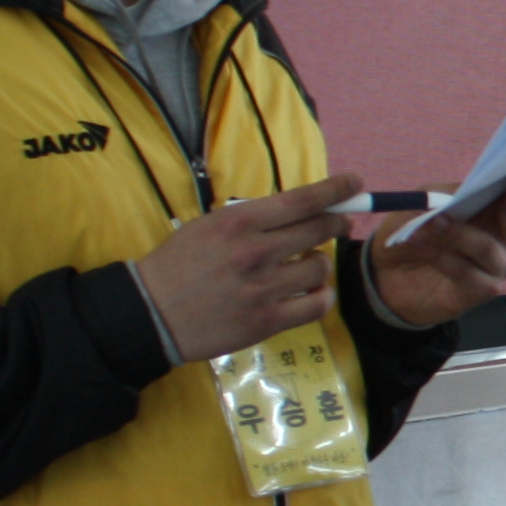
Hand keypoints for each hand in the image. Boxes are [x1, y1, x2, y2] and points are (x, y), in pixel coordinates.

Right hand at [139, 175, 363, 360]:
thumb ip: (252, 220)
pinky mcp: (268, 321)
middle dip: (337, 223)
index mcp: (240, 222)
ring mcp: (264, 288)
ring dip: (319, 264)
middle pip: (319, 230)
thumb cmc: (177, 265)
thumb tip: (297, 212)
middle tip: (339, 224)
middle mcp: (256, 252)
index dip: (335, 190)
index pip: (302, 200)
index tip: (355, 184)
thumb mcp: (208, 227)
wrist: (150, 313)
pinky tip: (312, 293)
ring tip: (307, 265)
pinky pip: (317, 305)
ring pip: (320, 267)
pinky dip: (321, 296)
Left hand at [364, 159, 505, 331]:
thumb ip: (447, 194)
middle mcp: (503, 238)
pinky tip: (420, 246)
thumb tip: (466, 192)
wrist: (384, 277)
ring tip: (428, 224)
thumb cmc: (412, 233)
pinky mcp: (481, 291)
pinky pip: (467, 272)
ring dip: (456, 232)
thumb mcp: (424, 202)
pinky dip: (441, 257)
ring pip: (486, 246)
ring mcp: (495, 267)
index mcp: (495, 212)